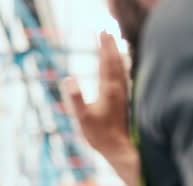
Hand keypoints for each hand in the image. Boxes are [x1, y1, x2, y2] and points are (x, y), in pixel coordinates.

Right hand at [64, 32, 131, 157]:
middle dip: (110, 45)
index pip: (105, 61)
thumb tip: (68, 79)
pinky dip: (120, 65)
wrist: (119, 149)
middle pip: (115, 60)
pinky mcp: (124, 100)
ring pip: (121, 67)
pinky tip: (119, 66)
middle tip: (106, 30)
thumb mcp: (83, 118)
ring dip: (116, 53)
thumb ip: (76, 98)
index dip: (103, 46)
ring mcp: (123, 94)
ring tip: (113, 43)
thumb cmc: (100, 135)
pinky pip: (123, 76)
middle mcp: (118, 88)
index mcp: (108, 89)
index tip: (101, 31)